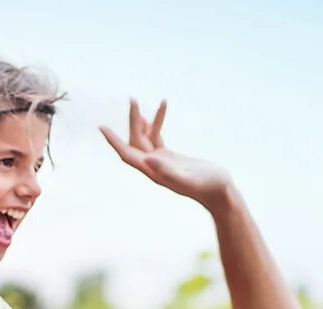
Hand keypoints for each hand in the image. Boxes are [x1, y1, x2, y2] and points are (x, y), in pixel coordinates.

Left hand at [100, 99, 233, 208]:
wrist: (221, 194)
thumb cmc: (210, 187)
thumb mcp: (190, 178)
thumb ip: (168, 171)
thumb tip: (148, 160)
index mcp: (154, 172)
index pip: (127, 154)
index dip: (114, 141)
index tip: (102, 127)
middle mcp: (154, 168)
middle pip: (135, 142)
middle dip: (132, 121)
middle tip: (132, 99)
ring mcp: (162, 163)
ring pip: (144, 140)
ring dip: (141, 122)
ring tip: (137, 102)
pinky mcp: (171, 158)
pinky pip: (156, 139)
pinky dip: (153, 126)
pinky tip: (150, 116)